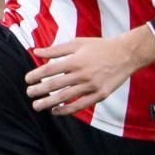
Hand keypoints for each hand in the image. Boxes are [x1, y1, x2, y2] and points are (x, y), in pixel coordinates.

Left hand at [25, 31, 154, 116]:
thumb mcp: (78, 43)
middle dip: (39, 90)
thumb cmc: (100, 47)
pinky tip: (56, 111)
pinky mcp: (100, 95)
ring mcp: (92, 86)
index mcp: (76, 60)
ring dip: (49, 103)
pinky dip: (67, 110)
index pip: (50, 70)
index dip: (37, 75)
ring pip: (66, 97)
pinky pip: (80, 105)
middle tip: (29, 94)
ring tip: (36, 106)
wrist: (126, 54)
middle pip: (55, 85)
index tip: (27, 80)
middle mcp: (82, 74)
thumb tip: (36, 52)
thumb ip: (56, 49)